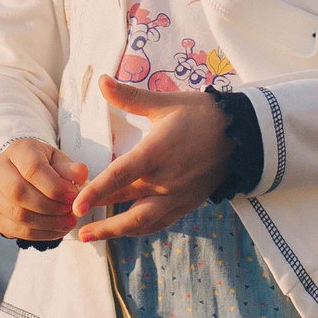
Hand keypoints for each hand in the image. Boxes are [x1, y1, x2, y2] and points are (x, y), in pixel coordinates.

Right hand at [0, 138, 89, 241]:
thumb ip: (69, 168)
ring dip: (48, 223)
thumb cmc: (46, 166)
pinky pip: (17, 230)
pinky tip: (57, 230)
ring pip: (17, 215)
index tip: (73, 196)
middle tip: (70, 211)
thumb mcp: (59, 161)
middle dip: (49, 206)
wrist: (24, 174)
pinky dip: (41, 234)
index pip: (32, 169)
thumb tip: (81, 173)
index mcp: (17, 150)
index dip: (54, 186)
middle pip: (18, 192)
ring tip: (67, 222)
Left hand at [73, 76, 230, 242]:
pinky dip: (140, 229)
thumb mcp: (165, 102)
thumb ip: (130, 96)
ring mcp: (178, 195)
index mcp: (157, 152)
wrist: (242, 134)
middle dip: (100, 219)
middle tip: (75, 226)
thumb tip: (101, 80)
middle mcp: (166, 180)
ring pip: (142, 222)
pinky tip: (125, 232)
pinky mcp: (188, 203)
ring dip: (116, 232)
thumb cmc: (202, 114)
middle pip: (127, 206)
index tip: (77, 204)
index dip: (97, 192)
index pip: (120, 176)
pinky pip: (160, 222)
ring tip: (92, 237)